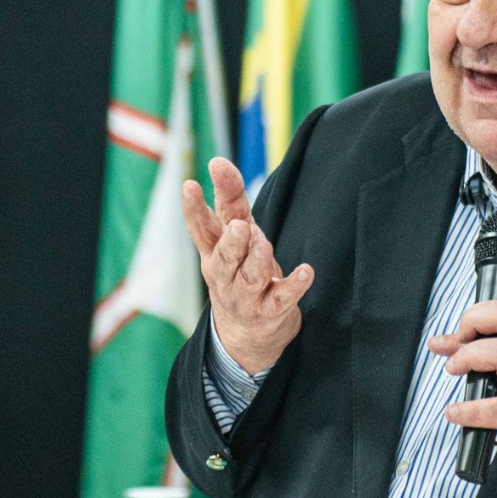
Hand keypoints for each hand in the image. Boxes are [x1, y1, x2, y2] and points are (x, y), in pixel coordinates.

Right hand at [180, 157, 314, 375]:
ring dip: (257, 262)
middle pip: (225, 257)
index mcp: (214, 253)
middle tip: (239, 226)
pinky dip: (294, 286)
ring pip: (250, 278)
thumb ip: (229, 202)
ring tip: (263, 246)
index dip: (194, 207)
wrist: (245, 335)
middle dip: (231, 242)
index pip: (202, 228)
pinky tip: (306, 272)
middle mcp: (226, 274)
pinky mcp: (270, 312)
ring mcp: (246, 296)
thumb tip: (219, 162)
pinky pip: (282, 299)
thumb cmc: (239, 272)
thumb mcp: (233, 238)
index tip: (189, 184)